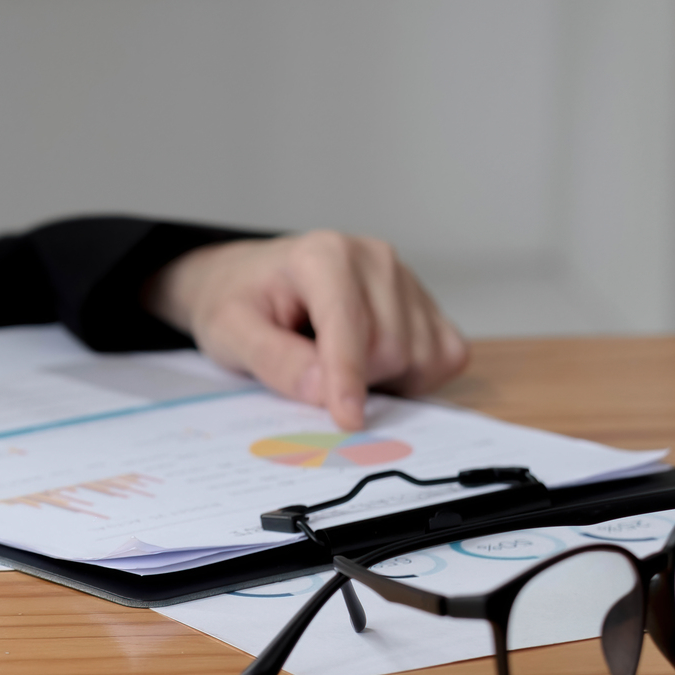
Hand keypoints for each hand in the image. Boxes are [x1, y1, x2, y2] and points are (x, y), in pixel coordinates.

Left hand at [145, 230, 467, 429]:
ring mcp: (406, 279)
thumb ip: (272, 358)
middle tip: (312, 375)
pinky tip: (373, 368)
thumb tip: (322, 390)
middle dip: (355, 381)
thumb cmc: (240, 302)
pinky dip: (415, 377)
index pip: (349, 324)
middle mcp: (374, 258)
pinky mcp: (427, 304)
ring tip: (336, 363)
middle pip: (390, 348)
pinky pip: (446, 357)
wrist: (252, 283)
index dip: (347, 377)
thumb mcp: (229, 331)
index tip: (347, 420)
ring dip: (383, 381)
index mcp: (322, 255)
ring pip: (421, 358)